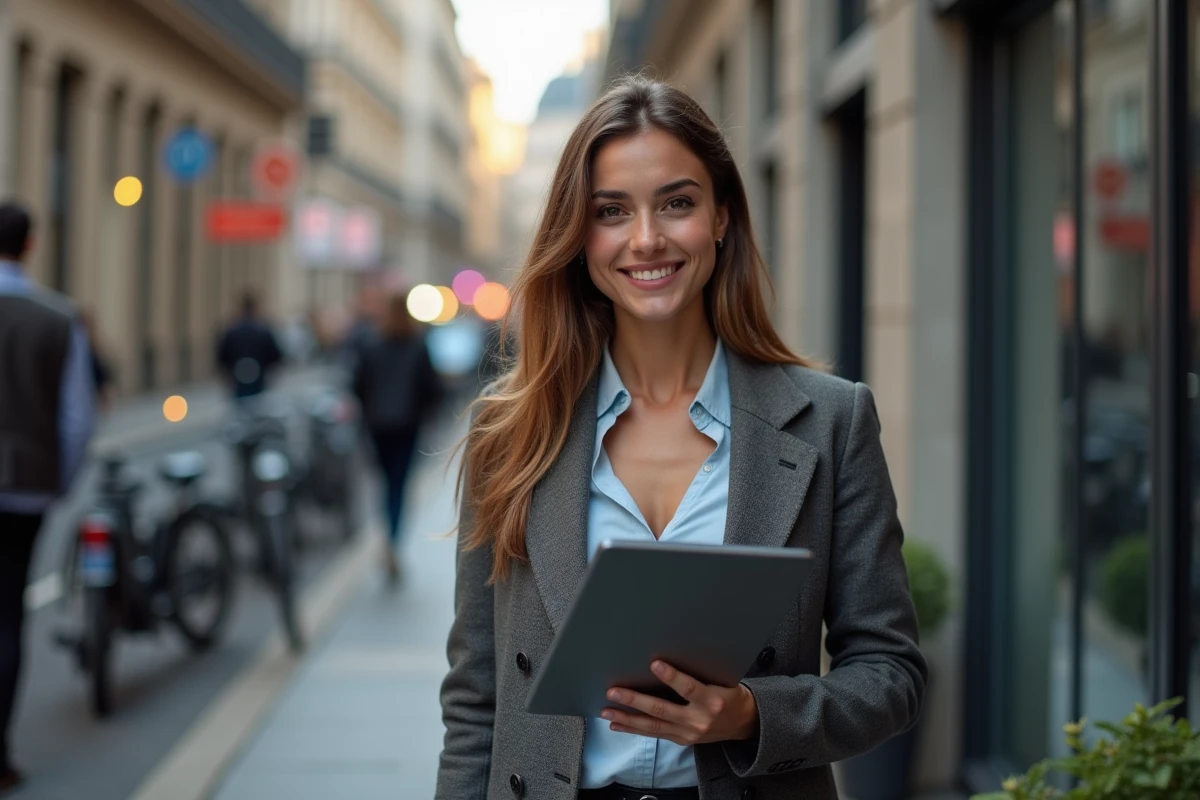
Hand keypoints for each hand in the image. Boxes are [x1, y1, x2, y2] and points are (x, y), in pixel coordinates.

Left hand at [600, 660, 758, 745]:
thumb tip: (665, 657)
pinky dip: (633, 729)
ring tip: (606, 710)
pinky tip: (616, 724)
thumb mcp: (721, 679)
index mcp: (712, 700)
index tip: (654, 663)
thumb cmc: (730, 693)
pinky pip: (653, 734)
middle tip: (614, 691)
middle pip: (662, 710)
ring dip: (627, 718)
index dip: (671, 676)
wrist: (743, 723)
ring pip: (652, 725)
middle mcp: (698, 719)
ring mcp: (688, 733)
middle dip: (635, 701)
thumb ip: (697, 673)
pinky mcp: (681, 740)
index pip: (689, 687)